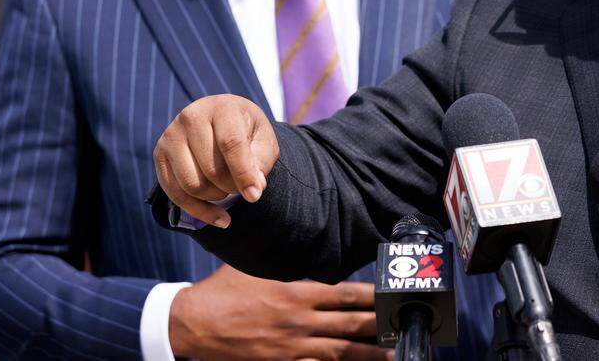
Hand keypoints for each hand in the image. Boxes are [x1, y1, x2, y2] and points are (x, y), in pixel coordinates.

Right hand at [154, 94, 277, 226]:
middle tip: (242, 187)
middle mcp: (191, 117)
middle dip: (231, 187)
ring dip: (216, 197)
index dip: (243, 173)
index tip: (255, 196)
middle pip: (211, 168)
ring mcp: (171, 135)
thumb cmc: (247, 132)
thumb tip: (254, 189)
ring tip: (229, 190)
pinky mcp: (160, 154)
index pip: (231, 144)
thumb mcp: (263, 141)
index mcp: (222, 107)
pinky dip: (200, 211)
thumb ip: (261, 162)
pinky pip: (175, 194)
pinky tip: (220, 218)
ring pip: (192, 184)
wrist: (221, 121)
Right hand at [170, 265, 391, 359]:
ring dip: (368, 354)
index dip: (372, 297)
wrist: (192, 323)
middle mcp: (299, 321)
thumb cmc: (225, 291)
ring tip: (393, 355)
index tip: (392, 297)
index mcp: (297, 293)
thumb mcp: (259, 268)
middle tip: (406, 326)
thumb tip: (312, 250)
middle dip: (380, 327)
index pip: (345, 294)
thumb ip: (289, 264)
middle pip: (350, 325)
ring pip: (339, 352)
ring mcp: (291, 348)